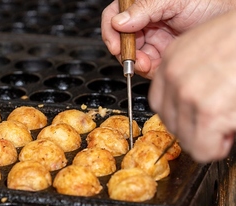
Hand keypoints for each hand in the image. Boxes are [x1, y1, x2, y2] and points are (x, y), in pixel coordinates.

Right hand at [101, 0, 233, 78]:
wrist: (225, 20)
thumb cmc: (207, 1)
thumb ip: (144, 8)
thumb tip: (119, 22)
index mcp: (142, 6)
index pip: (114, 17)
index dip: (110, 32)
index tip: (116, 45)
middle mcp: (144, 23)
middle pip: (121, 40)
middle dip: (124, 53)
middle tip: (133, 60)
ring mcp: (152, 40)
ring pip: (133, 56)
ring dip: (135, 63)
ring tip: (144, 64)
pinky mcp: (160, 55)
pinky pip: (147, 66)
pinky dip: (146, 70)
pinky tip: (152, 67)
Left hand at [149, 11, 235, 161]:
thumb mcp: (202, 50)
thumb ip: (188, 78)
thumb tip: (188, 110)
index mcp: (171, 59)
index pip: (158, 103)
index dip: (176, 116)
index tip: (190, 118)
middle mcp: (174, 76)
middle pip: (169, 123)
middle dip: (191, 128)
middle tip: (212, 122)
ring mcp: (188, 94)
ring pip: (184, 139)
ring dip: (204, 139)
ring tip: (222, 124)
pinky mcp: (209, 111)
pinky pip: (201, 149)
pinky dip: (213, 149)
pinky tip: (225, 136)